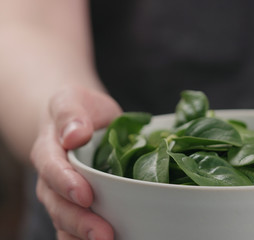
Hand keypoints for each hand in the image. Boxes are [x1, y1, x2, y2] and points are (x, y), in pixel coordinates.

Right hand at [30, 85, 121, 239]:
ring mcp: (65, 196)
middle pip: (59, 205)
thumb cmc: (79, 111)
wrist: (81, 124)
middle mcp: (53, 179)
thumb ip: (71, 113)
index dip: (66, 184)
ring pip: (67, 222)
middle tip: (103, 234)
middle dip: (80, 221)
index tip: (85, 195)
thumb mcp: (72, 99)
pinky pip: (78, 228)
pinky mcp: (81, 206)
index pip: (52, 169)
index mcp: (49, 151)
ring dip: (84, 236)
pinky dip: (88, 238)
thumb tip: (74, 134)